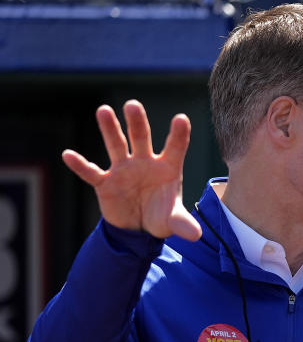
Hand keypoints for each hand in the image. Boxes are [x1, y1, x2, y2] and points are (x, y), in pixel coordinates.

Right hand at [61, 100, 202, 240]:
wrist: (138, 229)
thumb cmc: (160, 217)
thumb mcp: (172, 221)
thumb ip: (183, 224)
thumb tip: (195, 235)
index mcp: (167, 167)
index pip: (175, 147)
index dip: (178, 134)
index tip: (181, 119)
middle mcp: (145, 163)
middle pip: (141, 137)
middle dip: (136, 122)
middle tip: (132, 105)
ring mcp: (124, 169)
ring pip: (116, 145)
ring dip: (109, 129)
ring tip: (103, 110)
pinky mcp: (105, 183)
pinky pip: (91, 172)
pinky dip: (80, 165)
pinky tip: (68, 155)